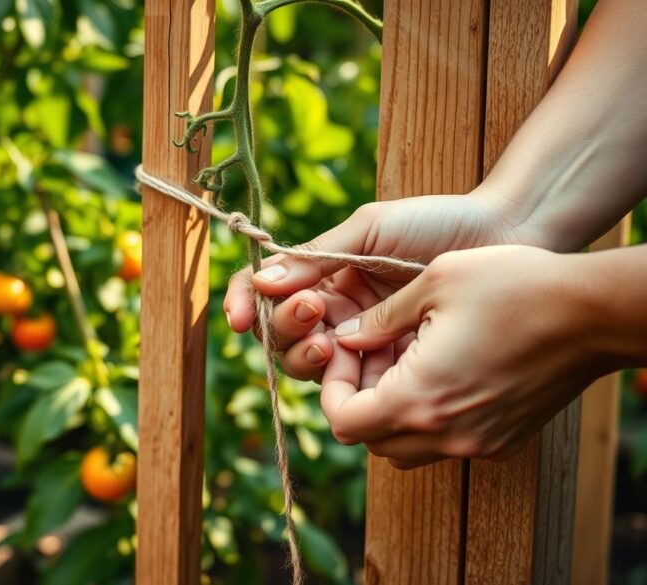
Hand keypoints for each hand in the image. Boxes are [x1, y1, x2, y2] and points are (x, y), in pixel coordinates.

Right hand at [224, 191, 520, 380]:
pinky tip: (357, 365)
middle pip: (280, 334)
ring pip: (310, 364)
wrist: (506, 237)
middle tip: (314, 312)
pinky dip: (345, 380)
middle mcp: (335, 309)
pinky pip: (356, 384)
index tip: (240, 319)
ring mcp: (363, 341)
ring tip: (327, 342)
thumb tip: (261, 281)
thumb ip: (316, 257)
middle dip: (284, 328)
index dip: (243, 304)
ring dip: (306, 356)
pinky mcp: (394, 368)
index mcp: (322, 273)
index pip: (265, 291)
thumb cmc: (437, 222)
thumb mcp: (370, 230)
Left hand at [324, 245, 606, 468]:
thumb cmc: (514, 287)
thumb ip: (379, 318)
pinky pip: (444, 443)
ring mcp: (477, 444)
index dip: (332, 387)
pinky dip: (428, 417)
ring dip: (390, 411)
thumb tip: (347, 338)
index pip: (344, 422)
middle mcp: (445, 435)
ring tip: (403, 360)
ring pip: (405, 448)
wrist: (593, 313)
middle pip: (371, 441)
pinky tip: (440, 370)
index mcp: (418, 400)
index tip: (345, 352)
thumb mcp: (433, 283)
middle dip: (357, 400)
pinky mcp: (502, 441)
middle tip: (371, 355)